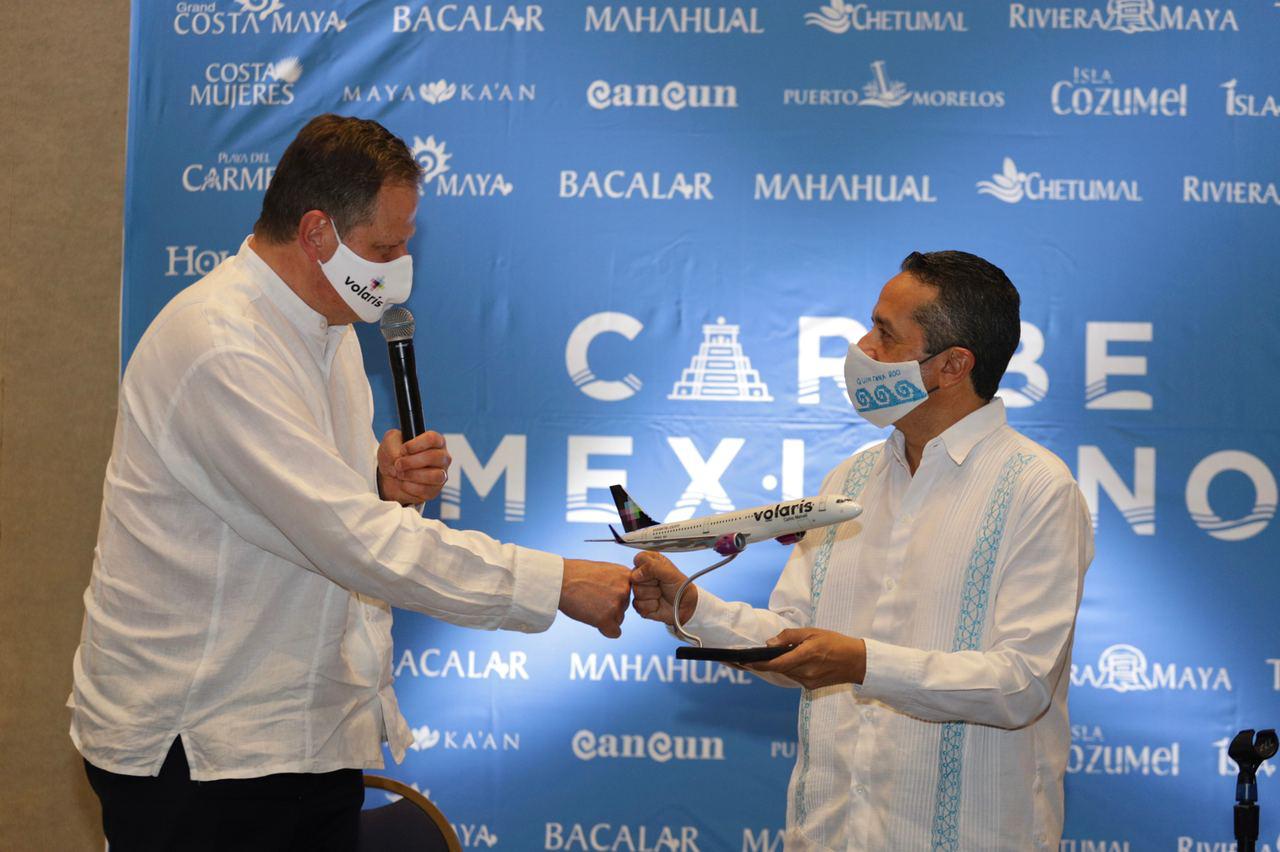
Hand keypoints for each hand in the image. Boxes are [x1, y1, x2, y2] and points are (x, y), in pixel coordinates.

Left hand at [377, 429, 450, 505]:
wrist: (388, 476)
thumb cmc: (393, 455)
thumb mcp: (389, 442)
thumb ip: (393, 445)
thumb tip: (399, 457)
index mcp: (435, 441)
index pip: (433, 439)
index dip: (417, 444)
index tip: (403, 450)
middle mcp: (442, 457)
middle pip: (435, 457)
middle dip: (412, 462)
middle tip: (398, 464)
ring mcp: (441, 475)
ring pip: (436, 476)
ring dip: (413, 475)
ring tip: (400, 474)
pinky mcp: (434, 490)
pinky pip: (426, 490)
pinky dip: (410, 487)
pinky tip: (403, 483)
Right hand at [558, 559, 630, 637]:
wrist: (559, 580)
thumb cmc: (576, 574)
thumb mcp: (604, 570)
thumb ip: (616, 582)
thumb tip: (623, 595)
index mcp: (625, 575)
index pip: (627, 593)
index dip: (613, 594)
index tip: (600, 591)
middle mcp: (625, 589)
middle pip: (623, 607)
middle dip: (609, 607)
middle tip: (590, 598)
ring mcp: (616, 604)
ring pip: (618, 619)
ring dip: (605, 617)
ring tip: (587, 604)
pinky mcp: (606, 619)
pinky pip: (614, 633)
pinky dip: (605, 630)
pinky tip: (593, 620)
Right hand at [630, 551, 695, 625]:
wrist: (686, 606)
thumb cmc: (681, 587)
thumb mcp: (670, 572)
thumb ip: (652, 567)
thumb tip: (636, 574)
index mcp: (650, 562)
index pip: (639, 559)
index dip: (646, 567)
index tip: (658, 573)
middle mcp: (643, 575)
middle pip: (634, 577)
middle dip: (650, 583)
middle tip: (661, 585)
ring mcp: (640, 589)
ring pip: (636, 591)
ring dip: (652, 595)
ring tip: (661, 594)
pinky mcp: (639, 604)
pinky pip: (638, 604)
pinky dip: (651, 606)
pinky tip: (658, 604)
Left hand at [747, 628, 866, 688]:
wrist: (857, 662)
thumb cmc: (836, 643)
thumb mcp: (813, 632)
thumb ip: (790, 637)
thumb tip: (769, 643)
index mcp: (806, 656)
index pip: (776, 663)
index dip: (759, 664)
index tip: (744, 661)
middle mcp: (806, 673)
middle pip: (779, 669)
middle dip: (764, 664)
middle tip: (748, 657)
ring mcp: (808, 682)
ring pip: (786, 673)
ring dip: (778, 666)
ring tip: (767, 657)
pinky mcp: (811, 687)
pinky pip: (794, 677)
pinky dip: (789, 669)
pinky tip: (791, 661)